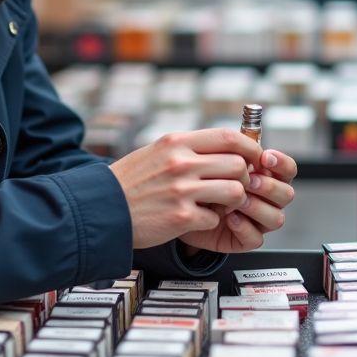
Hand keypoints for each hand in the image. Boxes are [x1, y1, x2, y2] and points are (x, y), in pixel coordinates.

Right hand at [109, 128, 258, 248]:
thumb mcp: (156, 151)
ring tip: (219, 203)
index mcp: (176, 142)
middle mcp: (181, 163)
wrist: (102, 209)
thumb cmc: (129, 182)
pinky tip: (196, 218)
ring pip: (234, 191)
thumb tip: (222, 146)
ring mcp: (182, 190)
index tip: (254, 156)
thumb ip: (187, 147)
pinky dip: (210, 220)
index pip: (228, 137)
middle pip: (237, 164)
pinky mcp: (181, 216)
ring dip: (232, 200)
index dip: (248, 147)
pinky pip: (215, 217)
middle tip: (236, 185)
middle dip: (244, 177)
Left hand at [179, 148, 297, 253]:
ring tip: (237, 200)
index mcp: (264, 176)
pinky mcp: (244, 239)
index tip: (265, 157)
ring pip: (276, 218)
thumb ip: (232, 151)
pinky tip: (230, 218)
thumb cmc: (201, 180)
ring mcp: (257, 220)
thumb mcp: (214, 161)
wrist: (179, 206)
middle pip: (287, 194)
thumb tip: (244, 138)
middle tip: (248, 180)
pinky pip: (256, 238)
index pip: (287, 169)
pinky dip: (245, 228)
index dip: (281, 163)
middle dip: (269, 186)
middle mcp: (266, 199)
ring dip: (257, 207)